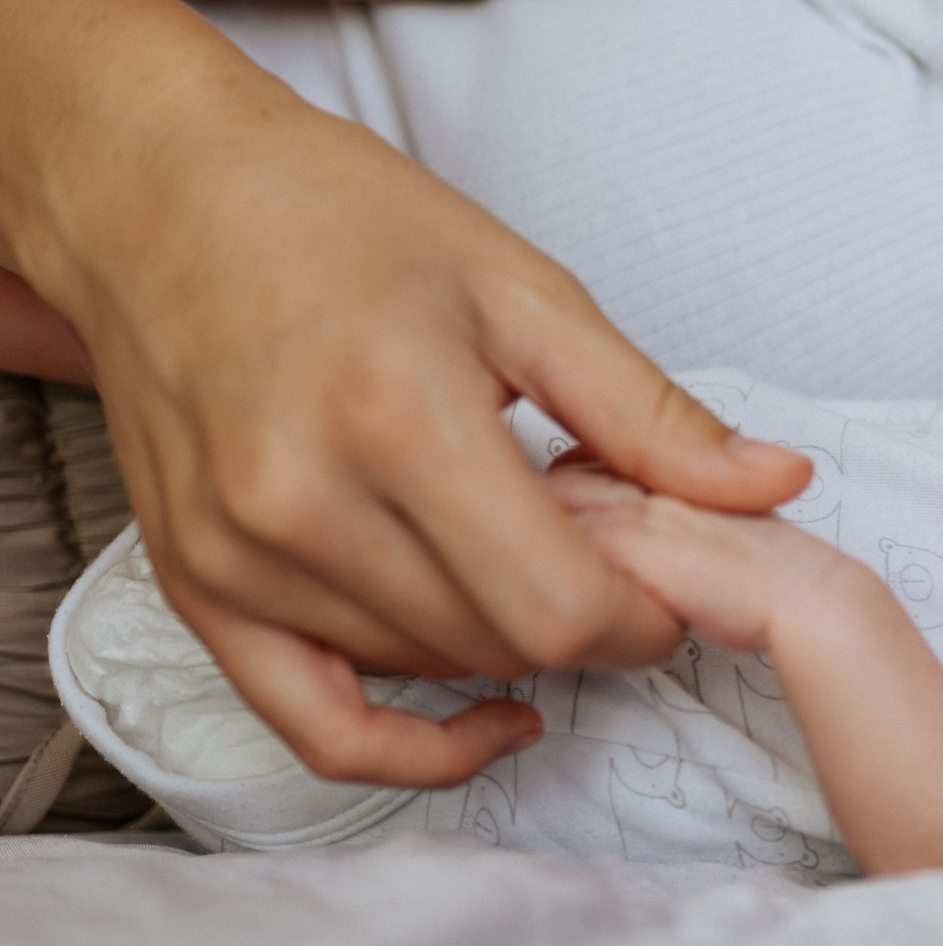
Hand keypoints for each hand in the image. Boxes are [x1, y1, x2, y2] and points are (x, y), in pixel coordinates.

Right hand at [22, 71, 811, 787]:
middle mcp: (303, 503)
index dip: (649, 615)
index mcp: (400, 417)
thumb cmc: (347, 222)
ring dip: (511, 643)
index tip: (682, 575)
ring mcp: (237, 557)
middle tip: (624, 556)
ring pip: (430, 672)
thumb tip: (776, 486)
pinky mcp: (196, 589)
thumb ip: (652, 411)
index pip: (559, 604)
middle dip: (593, 622)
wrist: (164, 199)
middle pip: (501, 645)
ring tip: (536, 554)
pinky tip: (491, 714)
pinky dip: (412, 746)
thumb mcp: (526, 290)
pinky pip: (314, 728)